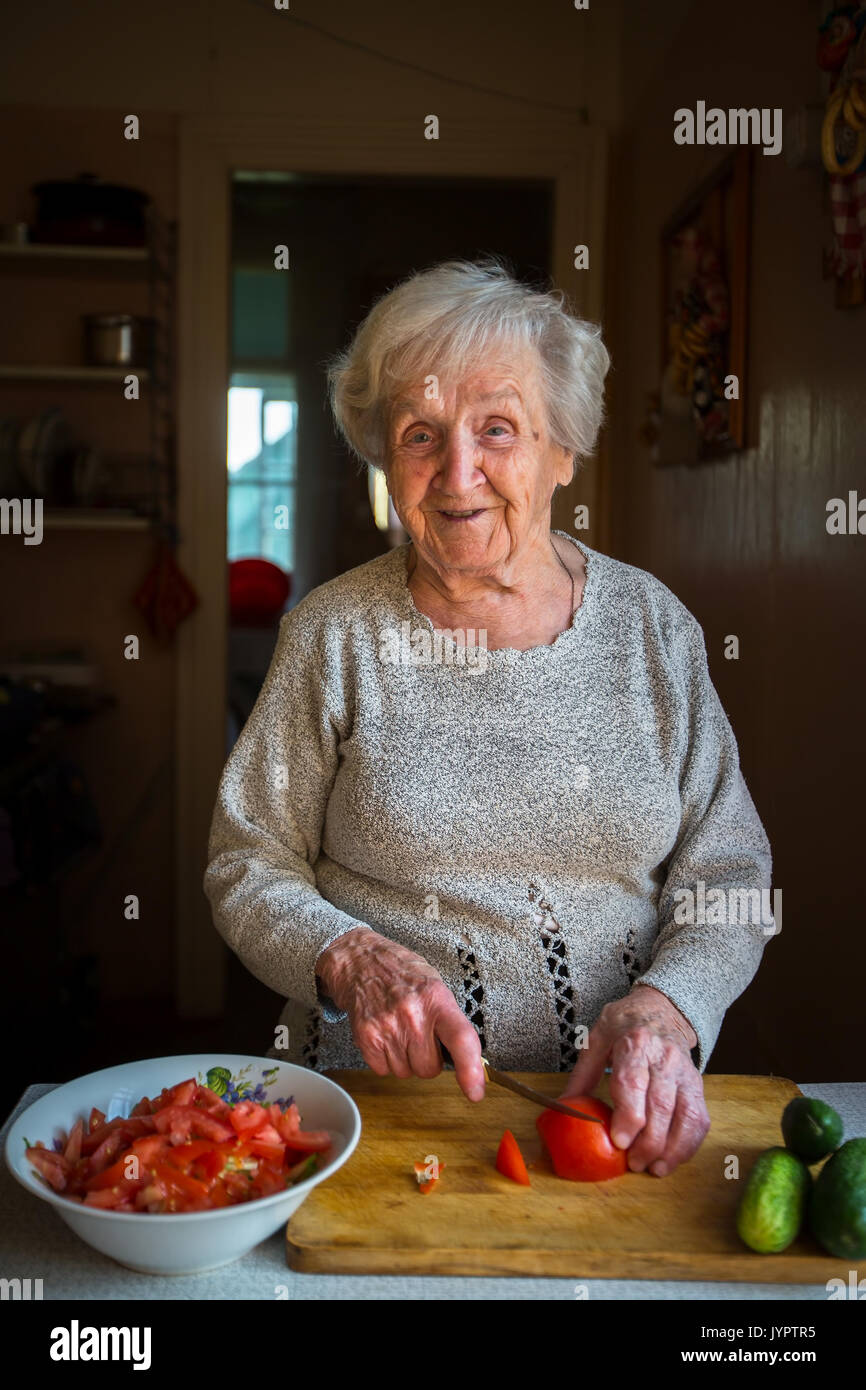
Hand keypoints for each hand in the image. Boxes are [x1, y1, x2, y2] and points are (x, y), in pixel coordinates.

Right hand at [315, 927, 485, 1102]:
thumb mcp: (435, 985)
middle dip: (428, 1059)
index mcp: (436, 999)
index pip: (461, 1039)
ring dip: (406, 1059)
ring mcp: (387, 1027)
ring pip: (407, 1072)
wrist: (361, 962)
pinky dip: (385, 1059)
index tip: (476, 1091)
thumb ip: (450, 1020)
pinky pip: (384, 1070)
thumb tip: (470, 1059)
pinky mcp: (366, 1038)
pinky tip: (385, 1035)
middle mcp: (412, 1015)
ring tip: (399, 1030)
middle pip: (430, 1068)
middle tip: (420, 1034)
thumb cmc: (402, 974)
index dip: (471, 1070)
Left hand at [559, 985, 709, 1176]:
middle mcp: (665, 1056)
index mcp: (635, 1042)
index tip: (620, 1141)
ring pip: (686, 1115)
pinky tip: (673, 1158)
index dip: (629, 1115)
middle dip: (648, 1141)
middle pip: (660, 1105)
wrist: (661, 1009)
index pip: (634, 1081)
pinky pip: (699, 1119)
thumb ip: (582, 1074)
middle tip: (632, 1163)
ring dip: (672, 1148)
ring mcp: (685, 1072)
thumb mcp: (596, 1039)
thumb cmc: (624, 1025)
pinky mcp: (698, 1085)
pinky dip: (689, 1144)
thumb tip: (564, 1107)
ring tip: (654, 1168)